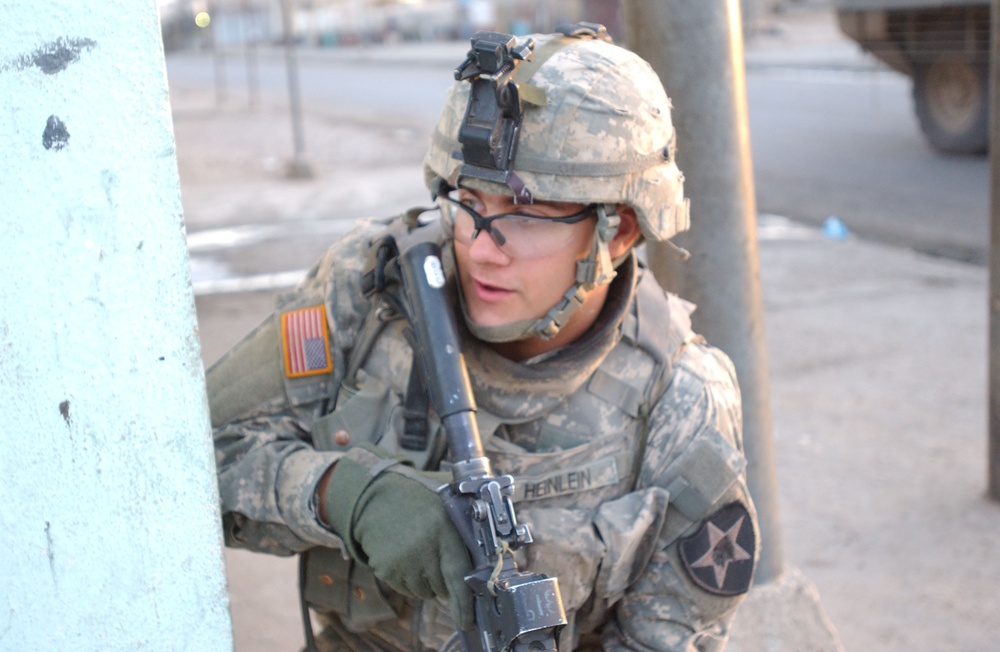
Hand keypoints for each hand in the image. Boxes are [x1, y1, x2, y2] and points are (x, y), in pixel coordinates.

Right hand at [320, 447, 473, 628]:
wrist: (376, 499)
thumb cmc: (419, 502)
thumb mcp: (445, 504)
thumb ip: (467, 525)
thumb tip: (496, 548)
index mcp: (444, 529)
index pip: (458, 574)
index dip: (464, 601)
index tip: (468, 619)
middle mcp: (423, 547)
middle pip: (442, 587)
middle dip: (445, 582)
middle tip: (438, 560)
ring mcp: (403, 560)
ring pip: (424, 592)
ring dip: (427, 582)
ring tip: (420, 555)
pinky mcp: (386, 569)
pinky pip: (406, 590)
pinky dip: (410, 581)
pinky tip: (406, 558)